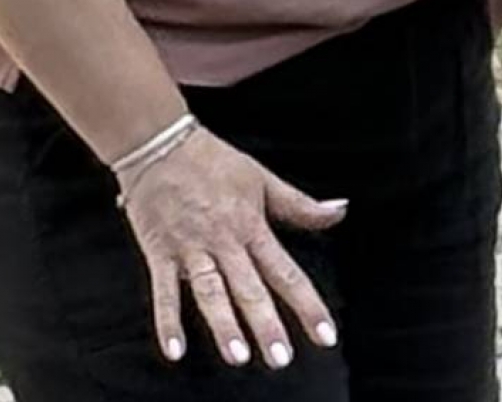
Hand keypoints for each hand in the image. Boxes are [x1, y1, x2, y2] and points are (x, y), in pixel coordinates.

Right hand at [120, 127, 345, 369]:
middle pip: (249, 288)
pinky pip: (164, 291)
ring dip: (223, 324)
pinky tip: (175, 350)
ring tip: (237, 355)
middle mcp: (225, 242)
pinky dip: (167, 321)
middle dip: (266, 324)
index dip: (308, 305)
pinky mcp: (160, 252)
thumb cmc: (213, 160)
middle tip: (280, 358)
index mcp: (252, 227)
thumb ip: (301, 205)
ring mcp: (191, 249)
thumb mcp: (263, 179)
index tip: (325, 335)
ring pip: (211, 292)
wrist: (160, 142)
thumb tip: (341, 209)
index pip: (286, 273)